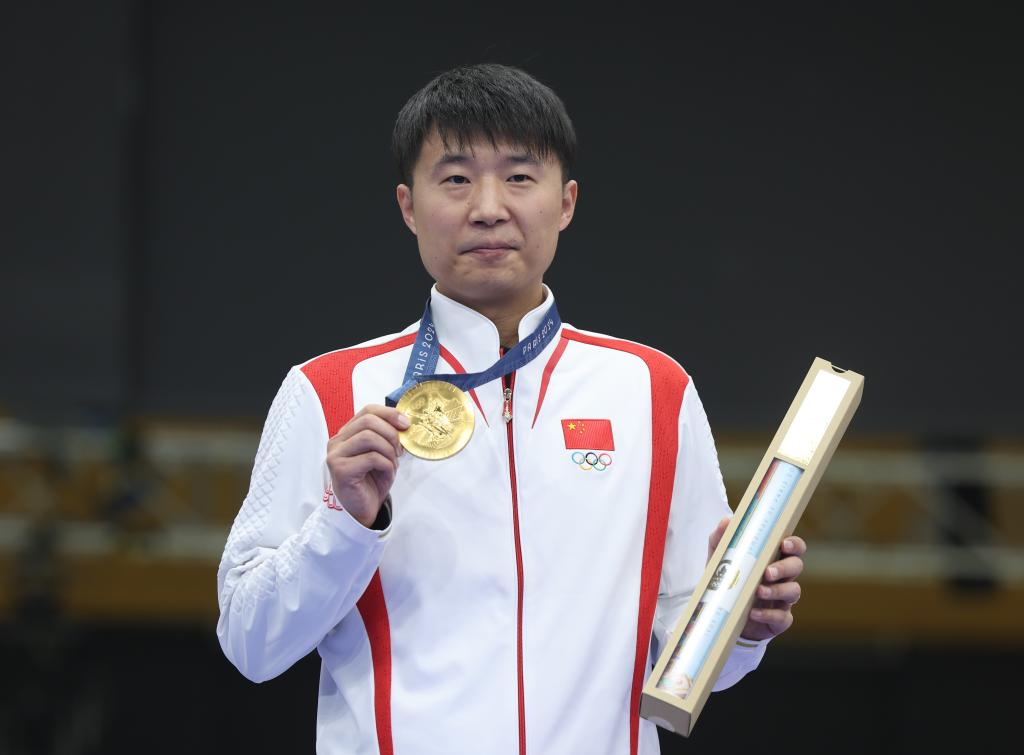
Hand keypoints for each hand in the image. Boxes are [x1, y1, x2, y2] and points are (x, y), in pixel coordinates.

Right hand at [326, 405, 409, 526]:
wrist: (361, 510)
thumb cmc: (371, 481)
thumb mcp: (382, 453)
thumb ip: (387, 436)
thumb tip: (405, 422)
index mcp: (347, 433)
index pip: (368, 410)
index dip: (390, 414)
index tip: (406, 424)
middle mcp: (337, 441)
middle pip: (369, 421)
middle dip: (391, 434)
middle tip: (400, 450)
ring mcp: (336, 455)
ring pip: (369, 437)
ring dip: (388, 450)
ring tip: (392, 464)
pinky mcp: (341, 470)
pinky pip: (371, 458)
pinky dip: (386, 464)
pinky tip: (386, 473)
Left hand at [706, 517, 806, 641]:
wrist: (722, 615)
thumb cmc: (727, 581)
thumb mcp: (719, 559)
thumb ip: (721, 539)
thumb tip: (726, 522)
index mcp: (773, 559)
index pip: (794, 547)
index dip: (794, 544)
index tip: (783, 544)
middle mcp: (783, 577)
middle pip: (796, 566)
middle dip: (784, 568)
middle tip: (767, 572)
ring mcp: (783, 599)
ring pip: (793, 591)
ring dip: (777, 590)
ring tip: (758, 591)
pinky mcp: (779, 620)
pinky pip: (782, 617)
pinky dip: (768, 614)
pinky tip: (753, 612)